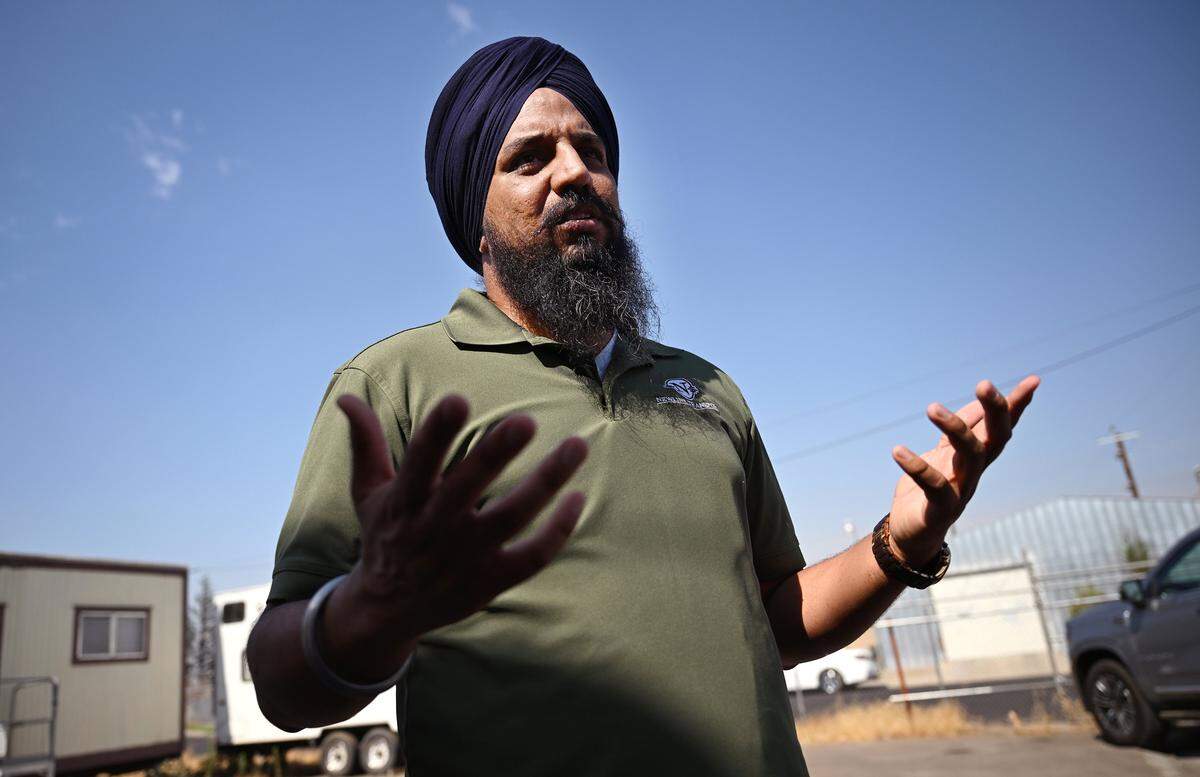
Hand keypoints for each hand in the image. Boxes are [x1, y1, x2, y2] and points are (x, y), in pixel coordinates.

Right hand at [335, 393, 587, 639]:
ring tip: (577, 445)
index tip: (457, 399)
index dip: (437, 433)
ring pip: (512, 517)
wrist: (386, 611)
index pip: (420, 461)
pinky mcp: (492, 580)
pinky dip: (557, 531)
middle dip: (496, 453)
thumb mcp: (369, 492)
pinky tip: (577, 497)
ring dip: (546, 482)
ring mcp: (467, 556)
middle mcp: (436, 527)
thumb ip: (366, 443)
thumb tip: (346, 397)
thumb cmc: (385, 536)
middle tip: (526, 420)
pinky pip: (532, 557)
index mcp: (405, 501)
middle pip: (469, 487)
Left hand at [887, 375, 1039, 565]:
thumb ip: (960, 432)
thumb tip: (977, 404)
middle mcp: (975, 472)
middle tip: (984, 384)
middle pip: (995, 439)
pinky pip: (934, 485)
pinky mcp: (940, 509)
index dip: (1017, 406)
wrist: (911, 535)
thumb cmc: (928, 491)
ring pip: (969, 456)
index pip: (1002, 428)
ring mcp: (961, 491)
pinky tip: (898, 450)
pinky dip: (916, 466)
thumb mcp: (944, 455)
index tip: (1034, 380)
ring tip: (931, 407)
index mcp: (976, 457)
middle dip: (995, 411)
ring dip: (955, 428)